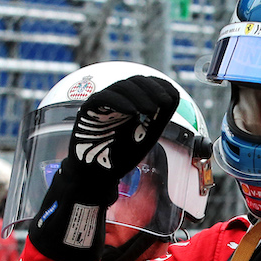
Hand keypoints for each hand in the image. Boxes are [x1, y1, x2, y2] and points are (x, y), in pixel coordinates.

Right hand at [60, 75, 179, 202]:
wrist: (97, 178)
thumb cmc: (120, 158)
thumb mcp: (146, 136)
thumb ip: (159, 118)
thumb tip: (172, 95)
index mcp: (129, 104)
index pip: (144, 84)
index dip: (158, 86)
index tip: (170, 99)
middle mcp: (115, 101)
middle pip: (134, 82)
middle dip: (152, 90)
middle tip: (163, 103)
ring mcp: (101, 105)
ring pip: (120, 87)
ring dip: (139, 96)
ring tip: (151, 110)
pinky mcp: (87, 111)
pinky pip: (102, 98)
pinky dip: (119, 101)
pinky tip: (132, 112)